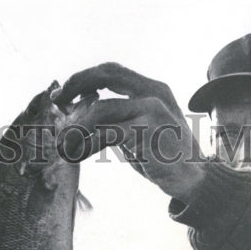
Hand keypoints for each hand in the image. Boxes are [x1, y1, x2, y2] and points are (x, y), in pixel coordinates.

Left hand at [52, 62, 206, 201]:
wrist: (193, 179)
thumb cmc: (163, 156)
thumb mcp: (141, 128)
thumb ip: (118, 118)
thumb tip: (79, 113)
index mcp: (154, 89)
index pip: (112, 70)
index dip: (84, 77)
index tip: (64, 92)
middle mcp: (154, 94)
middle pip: (106, 75)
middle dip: (76, 85)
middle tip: (57, 103)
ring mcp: (152, 112)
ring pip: (100, 109)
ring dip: (76, 126)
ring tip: (65, 142)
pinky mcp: (147, 133)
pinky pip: (105, 134)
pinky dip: (86, 144)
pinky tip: (78, 154)